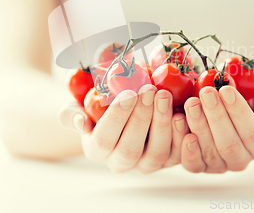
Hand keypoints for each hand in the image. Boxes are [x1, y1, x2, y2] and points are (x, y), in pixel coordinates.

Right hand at [58, 85, 189, 172]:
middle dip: (142, 118)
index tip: (128, 93)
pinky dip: (181, 135)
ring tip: (165, 96)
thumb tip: (81, 122)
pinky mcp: (167, 159)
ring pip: (156, 154)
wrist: (116, 110)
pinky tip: (182, 112)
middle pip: (130, 149)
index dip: (117, 117)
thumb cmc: (95, 105)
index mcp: (96, 149)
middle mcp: (120, 162)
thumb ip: (71, 115)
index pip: (104, 138)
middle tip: (149, 89)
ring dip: (162, 124)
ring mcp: (145, 163)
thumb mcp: (76, 106)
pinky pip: (177, 154)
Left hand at [180, 84, 253, 172]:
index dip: (238, 112)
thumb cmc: (251, 100)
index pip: (252, 132)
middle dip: (216, 116)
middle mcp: (242, 160)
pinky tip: (181, 126)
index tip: (226, 89)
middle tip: (205, 92)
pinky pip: (193, 164)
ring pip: (210, 152)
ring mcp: (220, 166)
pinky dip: (186, 148)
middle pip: (229, 143)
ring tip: (191, 102)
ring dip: (199, 125)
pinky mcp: (200, 166)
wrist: (233, 108)